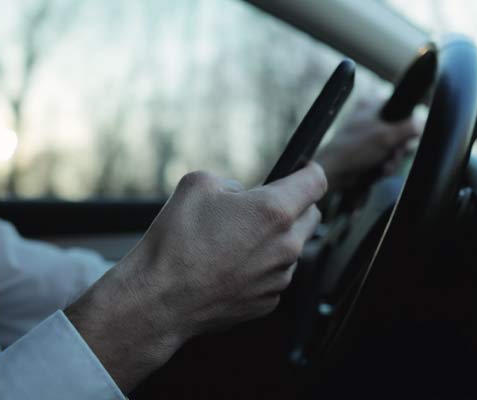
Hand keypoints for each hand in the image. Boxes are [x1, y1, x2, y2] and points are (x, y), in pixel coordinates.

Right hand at [65, 163, 326, 391]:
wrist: (159, 300)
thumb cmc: (176, 241)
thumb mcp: (197, 184)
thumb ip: (231, 182)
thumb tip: (242, 195)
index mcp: (275, 211)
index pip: (316, 182)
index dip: (310, 170)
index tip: (303, 169)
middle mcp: (287, 246)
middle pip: (311, 216)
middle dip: (295, 206)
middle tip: (264, 205)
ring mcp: (280, 277)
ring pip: (292, 248)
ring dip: (275, 239)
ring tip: (234, 242)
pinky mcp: (270, 301)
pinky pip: (275, 275)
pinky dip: (261, 267)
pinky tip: (229, 268)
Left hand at [315, 98, 421, 190]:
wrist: (334, 173)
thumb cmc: (354, 149)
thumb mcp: (386, 136)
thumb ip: (409, 127)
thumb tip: (424, 120)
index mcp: (373, 105)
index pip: (402, 106)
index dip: (410, 121)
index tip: (410, 134)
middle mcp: (372, 118)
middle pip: (402, 130)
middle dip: (400, 147)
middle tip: (395, 152)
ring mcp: (370, 136)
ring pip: (395, 146)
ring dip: (394, 159)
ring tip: (385, 165)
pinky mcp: (369, 152)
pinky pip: (387, 158)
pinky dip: (386, 166)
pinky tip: (380, 171)